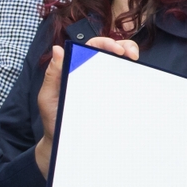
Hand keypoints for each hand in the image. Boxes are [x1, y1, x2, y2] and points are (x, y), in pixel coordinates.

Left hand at [33, 38, 140, 176]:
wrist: (63, 143)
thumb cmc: (54, 119)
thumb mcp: (48, 96)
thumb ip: (53, 74)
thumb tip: (58, 49)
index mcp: (75, 67)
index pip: (92, 47)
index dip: (105, 43)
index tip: (116, 49)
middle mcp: (90, 73)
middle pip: (110, 52)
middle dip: (124, 46)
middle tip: (131, 54)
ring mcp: (102, 85)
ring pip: (119, 64)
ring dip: (131, 54)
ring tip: (135, 59)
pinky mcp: (111, 99)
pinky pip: (124, 84)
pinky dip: (134, 76)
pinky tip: (138, 76)